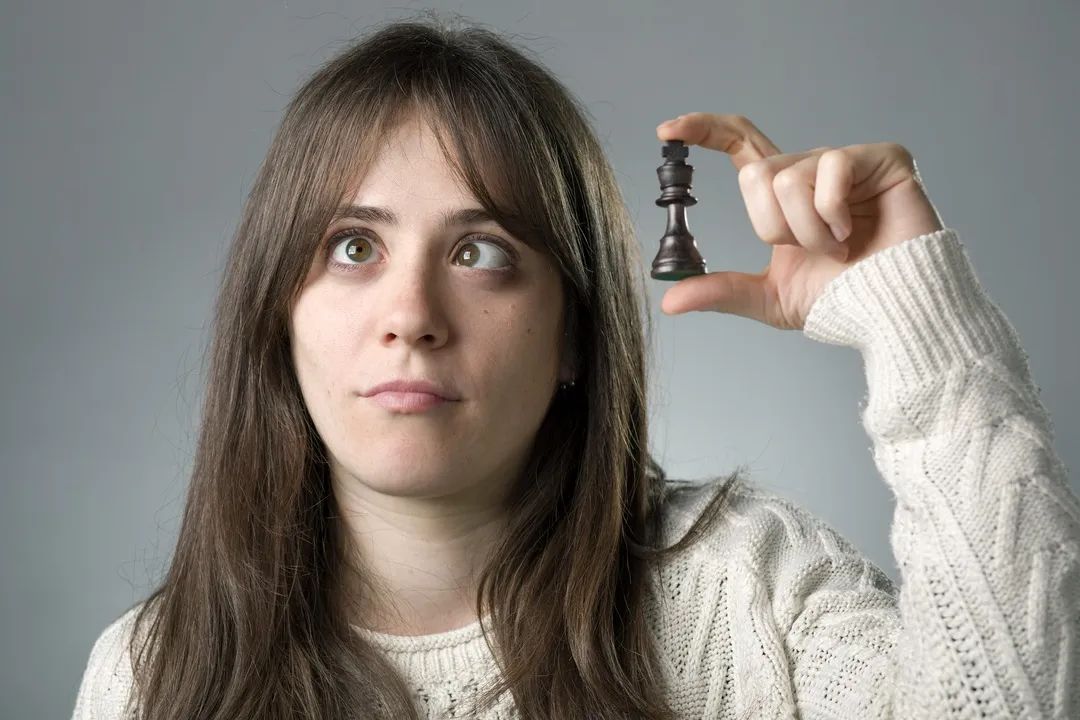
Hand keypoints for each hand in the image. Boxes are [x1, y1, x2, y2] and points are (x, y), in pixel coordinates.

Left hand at [655, 113, 944, 329]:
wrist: (888, 314)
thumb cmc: (841, 301)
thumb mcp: (767, 297)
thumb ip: (720, 291)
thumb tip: (668, 301)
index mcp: (784, 194)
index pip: (740, 146)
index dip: (704, 130)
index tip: (666, 131)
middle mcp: (811, 170)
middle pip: (755, 173)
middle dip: (772, 226)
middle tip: (809, 251)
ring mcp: (846, 161)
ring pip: (787, 178)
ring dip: (806, 230)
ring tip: (838, 248)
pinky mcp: (881, 158)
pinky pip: (828, 171)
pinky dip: (832, 216)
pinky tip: (855, 234)